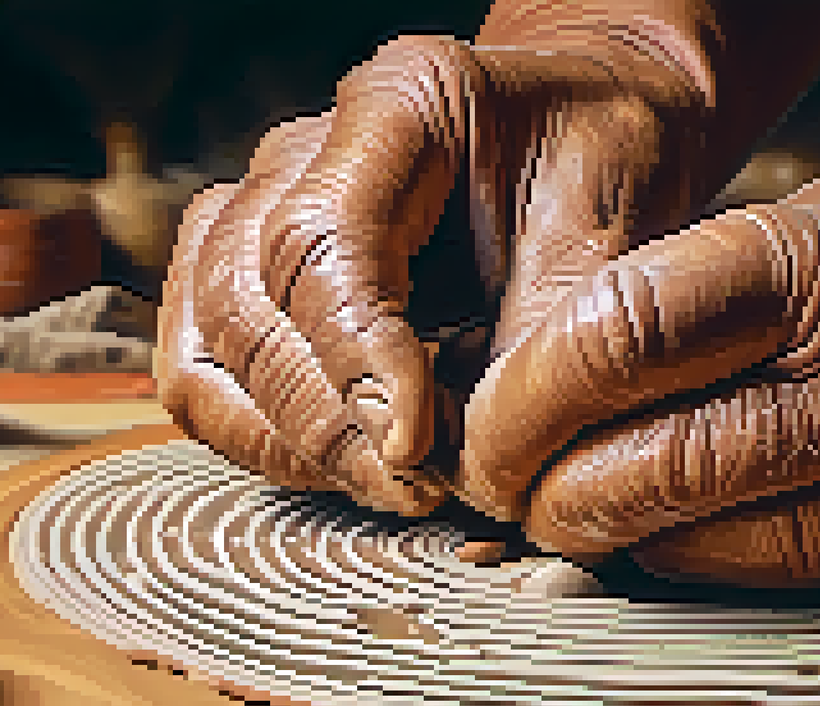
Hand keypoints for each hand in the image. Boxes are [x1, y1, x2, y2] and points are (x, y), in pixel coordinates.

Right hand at [156, 32, 709, 515]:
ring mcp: (256, 210)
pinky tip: (349, 466)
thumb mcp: (615, 229)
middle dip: (327, 420)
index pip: (322, 241)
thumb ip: (544, 334)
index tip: (416, 445)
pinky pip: (204, 373)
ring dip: (290, 438)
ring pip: (209, 344)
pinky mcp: (242, 276)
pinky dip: (261, 436)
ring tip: (393, 485)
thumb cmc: (605, 163)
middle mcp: (302, 151)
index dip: (355, 357)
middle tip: (420, 489)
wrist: (585, 132)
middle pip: (246, 299)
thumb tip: (473, 466)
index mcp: (398, 104)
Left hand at [459, 125, 819, 588]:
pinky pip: (772, 572)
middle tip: (504, 483)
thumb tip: (544, 381)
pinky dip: (685, 560)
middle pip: (649, 453)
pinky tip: (659, 534)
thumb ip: (689, 298)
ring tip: (567, 509)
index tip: (486, 422)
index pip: (623, 333)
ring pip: (700, 533)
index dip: (525, 395)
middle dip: (541, 485)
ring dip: (602, 533)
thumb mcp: (818, 224)